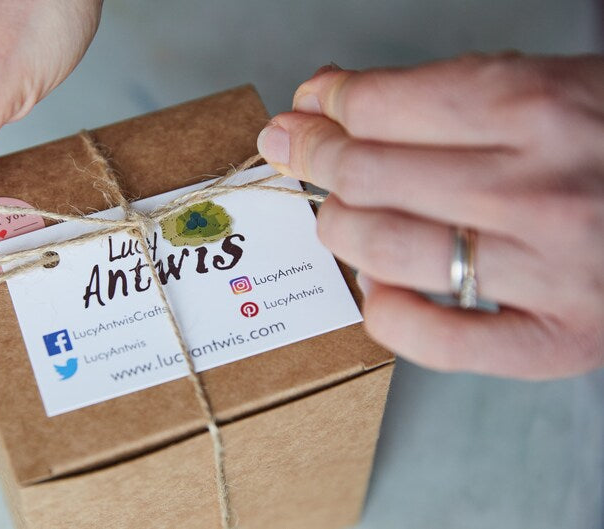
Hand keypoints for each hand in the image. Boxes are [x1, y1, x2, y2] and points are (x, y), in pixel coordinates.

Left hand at [258, 54, 603, 378]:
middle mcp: (536, 188)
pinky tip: (378, 288)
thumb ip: (440, 91)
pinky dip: (387, 315)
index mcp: (536, 108)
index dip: (325, 106)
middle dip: (314, 158)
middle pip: (371, 175)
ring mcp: (548, 270)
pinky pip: (440, 342)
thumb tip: (334, 94)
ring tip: (337, 214)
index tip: (306, 109)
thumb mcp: (545, 82)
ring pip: (389, 250)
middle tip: (298, 152)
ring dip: (338, 227)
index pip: (382, 107)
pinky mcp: (557, 338)